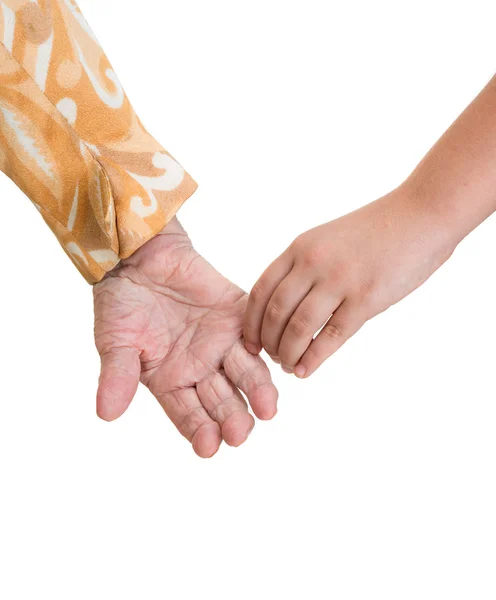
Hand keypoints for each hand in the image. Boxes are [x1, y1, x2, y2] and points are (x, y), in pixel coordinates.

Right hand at [93, 218, 277, 457]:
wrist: (139, 257)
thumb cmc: (121, 302)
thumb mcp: (115, 341)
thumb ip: (118, 375)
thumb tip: (106, 414)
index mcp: (171, 382)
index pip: (189, 414)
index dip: (199, 431)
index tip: (209, 447)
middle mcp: (200, 368)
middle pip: (222, 400)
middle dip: (232, 417)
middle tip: (241, 432)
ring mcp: (221, 342)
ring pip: (245, 372)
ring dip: (257, 390)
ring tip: (267, 408)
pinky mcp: (238, 316)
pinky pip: (256, 334)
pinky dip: (265, 348)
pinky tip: (274, 361)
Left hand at [244, 185, 456, 377]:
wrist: (419, 216)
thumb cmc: (375, 231)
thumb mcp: (327, 239)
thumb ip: (304, 266)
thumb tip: (286, 304)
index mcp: (300, 247)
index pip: (261, 291)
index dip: (251, 322)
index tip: (250, 342)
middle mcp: (313, 263)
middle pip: (275, 312)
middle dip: (268, 342)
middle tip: (271, 358)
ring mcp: (339, 280)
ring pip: (299, 327)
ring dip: (288, 353)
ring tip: (289, 366)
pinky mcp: (366, 298)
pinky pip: (331, 336)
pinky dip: (313, 358)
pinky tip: (306, 370)